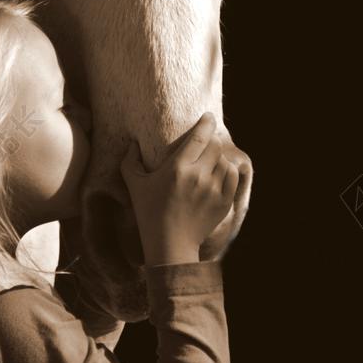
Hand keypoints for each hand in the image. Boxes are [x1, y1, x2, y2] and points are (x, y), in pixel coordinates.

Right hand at [120, 113, 241, 264]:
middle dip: (211, 140)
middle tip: (205, 141)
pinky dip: (227, 170)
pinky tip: (218, 172)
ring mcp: (213, 190)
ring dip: (218, 157)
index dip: (206, 123)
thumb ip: (130, 162)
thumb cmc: (149, 213)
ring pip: (225, 160)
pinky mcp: (224, 201)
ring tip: (209, 160)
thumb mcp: (135, 186)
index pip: (199, 137)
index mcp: (177, 169)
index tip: (208, 117)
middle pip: (215, 145)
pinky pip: (232, 176)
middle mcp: (198, 177)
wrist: (170, 245)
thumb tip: (133, 144)